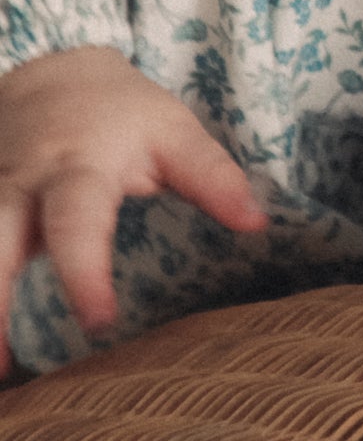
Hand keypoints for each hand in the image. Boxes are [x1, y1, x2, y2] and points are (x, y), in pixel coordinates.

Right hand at [0, 46, 264, 372]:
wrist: (50, 73)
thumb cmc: (122, 113)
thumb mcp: (172, 131)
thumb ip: (211, 177)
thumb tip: (258, 223)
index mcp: (76, 168)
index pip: (76, 222)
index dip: (84, 272)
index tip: (98, 322)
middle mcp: (21, 186)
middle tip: (1, 367)